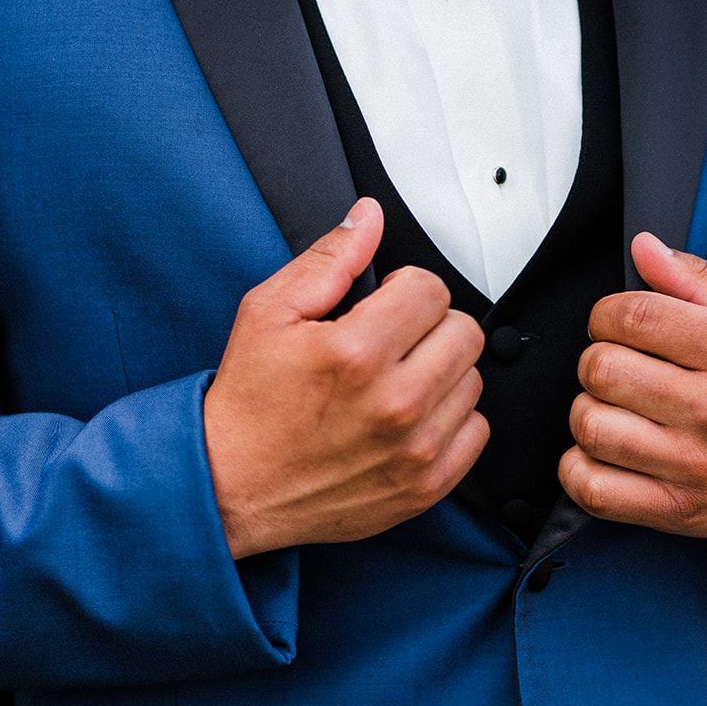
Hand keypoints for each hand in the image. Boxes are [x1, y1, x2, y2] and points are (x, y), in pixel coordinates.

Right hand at [203, 198, 488, 557]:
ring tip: (395, 382)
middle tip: (390, 342)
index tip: (382, 307)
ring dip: (440, 373)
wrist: (230, 487)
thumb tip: (368, 218)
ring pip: (472, 379)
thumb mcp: (269, 313)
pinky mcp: (426, 485)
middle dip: (429, 326)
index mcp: (356, 352)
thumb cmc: (249, 403)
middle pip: (463, 332)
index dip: (403, 289)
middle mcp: (394, 402)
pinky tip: (410, 418)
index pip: (431, 289)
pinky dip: (451, 420)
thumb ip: (329, 259)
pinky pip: (477, 431)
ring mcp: (414, 448)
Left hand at [558, 234, 706, 537]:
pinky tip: (605, 450)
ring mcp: (694, 466)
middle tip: (620, 364)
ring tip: (615, 406)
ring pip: (590, 427)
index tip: (620, 322)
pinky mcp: (677, 509)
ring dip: (589, 410)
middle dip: (598, 357)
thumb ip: (697, 275)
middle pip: (602, 369)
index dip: (608, 312)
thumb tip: (642, 247)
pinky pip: (592, 489)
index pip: (634, 315)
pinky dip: (579, 467)